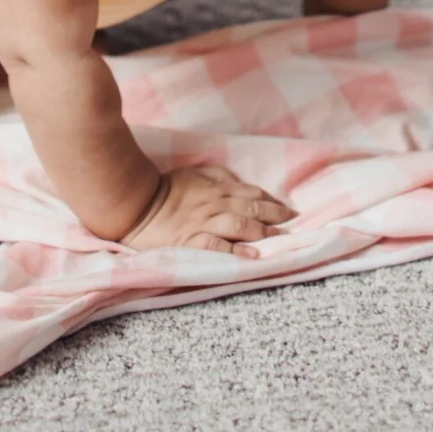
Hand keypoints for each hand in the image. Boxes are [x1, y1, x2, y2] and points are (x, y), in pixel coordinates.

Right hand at [119, 166, 294, 255]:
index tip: (289, 210)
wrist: (138, 204)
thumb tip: (238, 181)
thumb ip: (217, 176)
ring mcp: (204, 223)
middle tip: (295, 223)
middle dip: (276, 216)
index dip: (272, 201)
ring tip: (281, 239)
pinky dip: (237, 252)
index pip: (251, 193)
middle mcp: (215, 204)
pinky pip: (218, 246)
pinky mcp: (192, 241)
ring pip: (240, 225)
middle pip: (251, 208)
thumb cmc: (165, 188)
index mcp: (216, 189)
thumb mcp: (194, 173)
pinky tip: (253, 257)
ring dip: (263, 232)